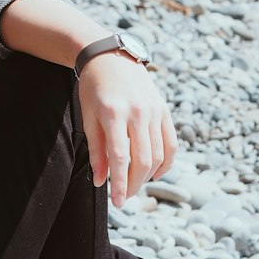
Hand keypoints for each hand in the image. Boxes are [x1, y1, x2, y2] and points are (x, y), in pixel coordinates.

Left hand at [77, 51, 177, 206]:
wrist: (111, 56)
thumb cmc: (94, 87)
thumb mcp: (88, 117)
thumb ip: (96, 150)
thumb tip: (99, 181)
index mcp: (114, 114)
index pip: (121, 158)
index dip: (120, 184)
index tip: (118, 202)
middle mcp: (138, 113)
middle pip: (143, 160)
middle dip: (134, 184)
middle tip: (125, 196)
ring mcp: (154, 111)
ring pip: (158, 154)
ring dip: (148, 176)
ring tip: (136, 185)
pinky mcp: (164, 110)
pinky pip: (171, 143)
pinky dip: (166, 162)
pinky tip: (155, 173)